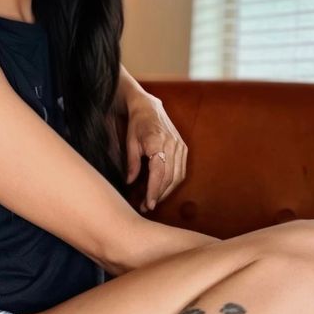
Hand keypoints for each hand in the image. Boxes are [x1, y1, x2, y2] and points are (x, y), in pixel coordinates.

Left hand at [124, 93, 187, 213]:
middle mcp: (172, 144)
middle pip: (169, 177)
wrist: (149, 107)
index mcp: (157, 142)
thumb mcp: (130, 142)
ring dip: (167, 191)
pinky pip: (181, 170)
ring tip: (154, 200)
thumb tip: (130, 182)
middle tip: (147, 206)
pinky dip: (173, 182)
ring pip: (177, 176)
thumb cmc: (137, 124)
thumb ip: (132, 163)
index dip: (154, 190)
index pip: (158, 173)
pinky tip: (163, 189)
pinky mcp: (183, 147)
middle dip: (159, 194)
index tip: (148, 204)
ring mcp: (180, 146)